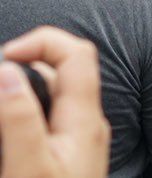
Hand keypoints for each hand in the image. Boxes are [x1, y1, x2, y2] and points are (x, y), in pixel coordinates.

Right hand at [0, 27, 110, 177]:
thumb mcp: (28, 164)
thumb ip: (19, 116)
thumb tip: (6, 69)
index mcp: (84, 118)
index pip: (75, 53)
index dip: (39, 43)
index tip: (2, 59)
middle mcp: (88, 125)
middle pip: (64, 71)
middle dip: (27, 62)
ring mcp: (80, 142)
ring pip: (55, 96)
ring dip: (25, 87)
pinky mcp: (69, 159)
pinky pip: (50, 121)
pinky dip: (28, 112)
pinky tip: (8, 123)